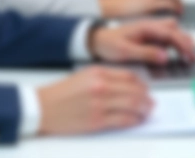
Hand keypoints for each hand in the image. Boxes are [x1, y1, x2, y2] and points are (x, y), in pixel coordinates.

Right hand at [37, 66, 151, 134]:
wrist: (43, 107)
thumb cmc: (62, 93)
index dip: (142, 84)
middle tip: (151, 103)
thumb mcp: (85, 76)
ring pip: (132, 105)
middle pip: (134, 91)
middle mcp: (101, 86)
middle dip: (147, 98)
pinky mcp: (96, 121)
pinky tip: (136, 120)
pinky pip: (122, 120)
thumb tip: (129, 85)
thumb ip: (107, 77)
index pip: (130, 77)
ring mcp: (99, 104)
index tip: (146, 90)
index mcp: (99, 73)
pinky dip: (133, 120)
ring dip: (144, 110)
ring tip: (147, 112)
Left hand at [90, 18, 194, 64]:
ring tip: (188, 54)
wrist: (96, 40)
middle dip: (185, 43)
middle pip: (174, 31)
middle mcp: (150, 26)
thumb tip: (165, 57)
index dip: (182, 44)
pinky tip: (176, 52)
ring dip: (181, 42)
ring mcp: (149, 31)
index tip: (189, 54)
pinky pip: (165, 37)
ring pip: (172, 32)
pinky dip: (174, 44)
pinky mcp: (147, 36)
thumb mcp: (126, 51)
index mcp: (146, 27)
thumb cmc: (108, 44)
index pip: (171, 33)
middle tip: (192, 56)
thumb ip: (146, 53)